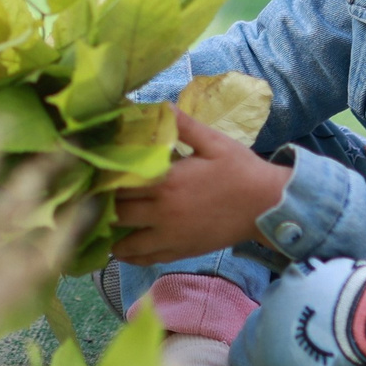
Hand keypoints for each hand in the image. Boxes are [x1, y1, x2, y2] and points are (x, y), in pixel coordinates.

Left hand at [110, 111, 293, 263]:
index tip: (98, 172)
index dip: (105, 178)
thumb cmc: (241, 171)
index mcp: (167, 182)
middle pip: (117, 213)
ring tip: (106, 222)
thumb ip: (183, 125)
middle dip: (104, 205)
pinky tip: (122, 246)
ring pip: (125, 243)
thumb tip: (159, 105)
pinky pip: (145, 259)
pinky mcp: (180, 252)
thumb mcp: (213, 142)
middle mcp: (163, 212)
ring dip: (112, 233)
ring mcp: (171, 236)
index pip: (120, 183)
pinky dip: (129, 255)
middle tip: (97, 196)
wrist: (268, 206)